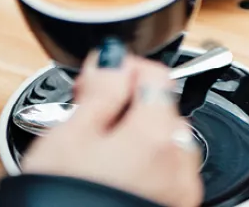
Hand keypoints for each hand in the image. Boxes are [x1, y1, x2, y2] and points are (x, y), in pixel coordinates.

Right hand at [23, 50, 202, 206]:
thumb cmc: (68, 202)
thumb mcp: (69, 136)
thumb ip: (101, 89)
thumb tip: (114, 57)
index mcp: (156, 132)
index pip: (155, 72)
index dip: (121, 69)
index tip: (96, 81)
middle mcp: (179, 161)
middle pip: (162, 108)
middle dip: (127, 105)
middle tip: (87, 117)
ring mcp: (180, 192)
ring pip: (163, 142)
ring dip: (136, 137)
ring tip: (96, 154)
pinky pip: (164, 174)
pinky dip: (143, 168)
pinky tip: (111, 178)